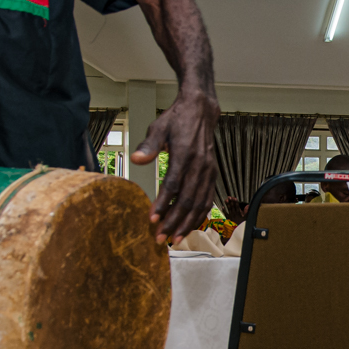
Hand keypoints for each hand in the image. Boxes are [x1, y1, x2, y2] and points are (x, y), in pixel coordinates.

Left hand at [131, 89, 218, 242]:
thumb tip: (136, 159)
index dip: (162, 204)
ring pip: (199, 203)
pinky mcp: (212, 174)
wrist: (201, 111)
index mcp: (185, 154)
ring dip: (187, 223)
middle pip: (187, 200)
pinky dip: (199, 215)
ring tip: (174, 238)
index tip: (152, 219)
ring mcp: (208, 171)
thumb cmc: (177, 119)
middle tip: (160, 237)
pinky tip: (189, 226)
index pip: (173, 185)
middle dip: (174, 221)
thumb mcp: (158, 128)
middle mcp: (199, 165)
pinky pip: (207, 199)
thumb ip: (148, 146)